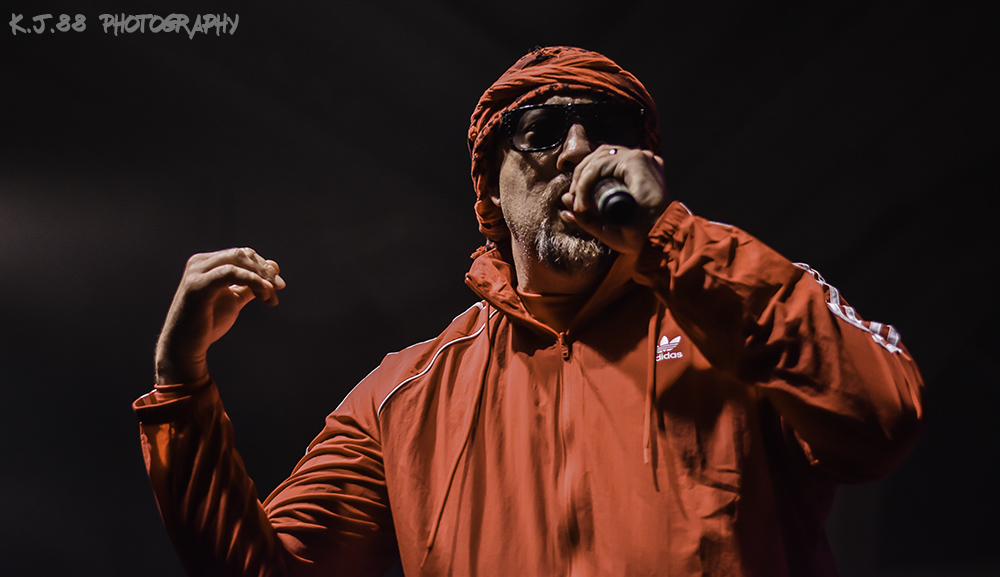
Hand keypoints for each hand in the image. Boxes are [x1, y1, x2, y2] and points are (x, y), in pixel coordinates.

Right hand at [154, 248, 285, 385]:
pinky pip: (230, 273)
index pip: (243, 254)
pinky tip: (265, 291)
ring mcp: (197, 272)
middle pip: (242, 254)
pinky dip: (251, 279)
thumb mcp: (235, 299)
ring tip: (271, 294)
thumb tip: (274, 266)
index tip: (279, 287)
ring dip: (260, 276)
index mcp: (208, 263)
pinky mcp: (197, 285)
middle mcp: (200, 263)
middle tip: (280, 288)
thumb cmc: (209, 323)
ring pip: (238, 260)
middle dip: (265, 271)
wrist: (185, 347)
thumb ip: (251, 284)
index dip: (264, 268)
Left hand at [562, 145, 669, 254]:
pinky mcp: (636, 161)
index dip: (585, 176)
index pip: (604, 161)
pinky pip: (601, 165)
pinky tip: (583, 200)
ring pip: (598, 158)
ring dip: (581, 180)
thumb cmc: (638, 236)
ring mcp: (640, 158)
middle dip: (580, 175)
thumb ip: (585, 215)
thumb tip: (564, 202)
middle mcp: (641, 160)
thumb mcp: (605, 226)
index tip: (575, 198)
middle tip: (573, 199)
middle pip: (599, 155)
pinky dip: (586, 181)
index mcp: (637, 171)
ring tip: (578, 203)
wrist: (656, 241)